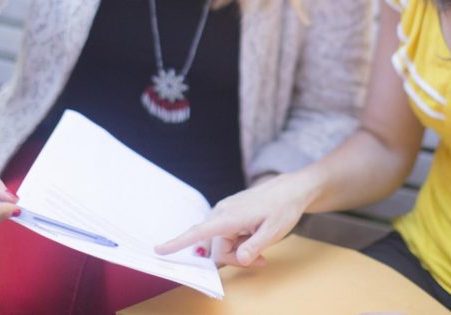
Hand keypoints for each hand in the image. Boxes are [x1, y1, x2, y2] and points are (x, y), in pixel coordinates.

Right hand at [155, 172, 315, 266]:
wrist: (292, 189)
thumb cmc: (284, 207)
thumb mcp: (274, 231)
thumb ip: (255, 247)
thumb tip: (240, 260)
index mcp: (229, 217)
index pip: (198, 232)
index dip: (177, 242)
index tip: (159, 249)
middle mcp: (222, 212)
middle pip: (216, 248)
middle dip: (234, 259)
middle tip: (260, 261)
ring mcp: (226, 212)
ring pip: (222, 243)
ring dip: (239, 252)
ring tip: (262, 252)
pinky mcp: (230, 213)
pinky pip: (227, 235)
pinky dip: (240, 243)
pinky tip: (255, 240)